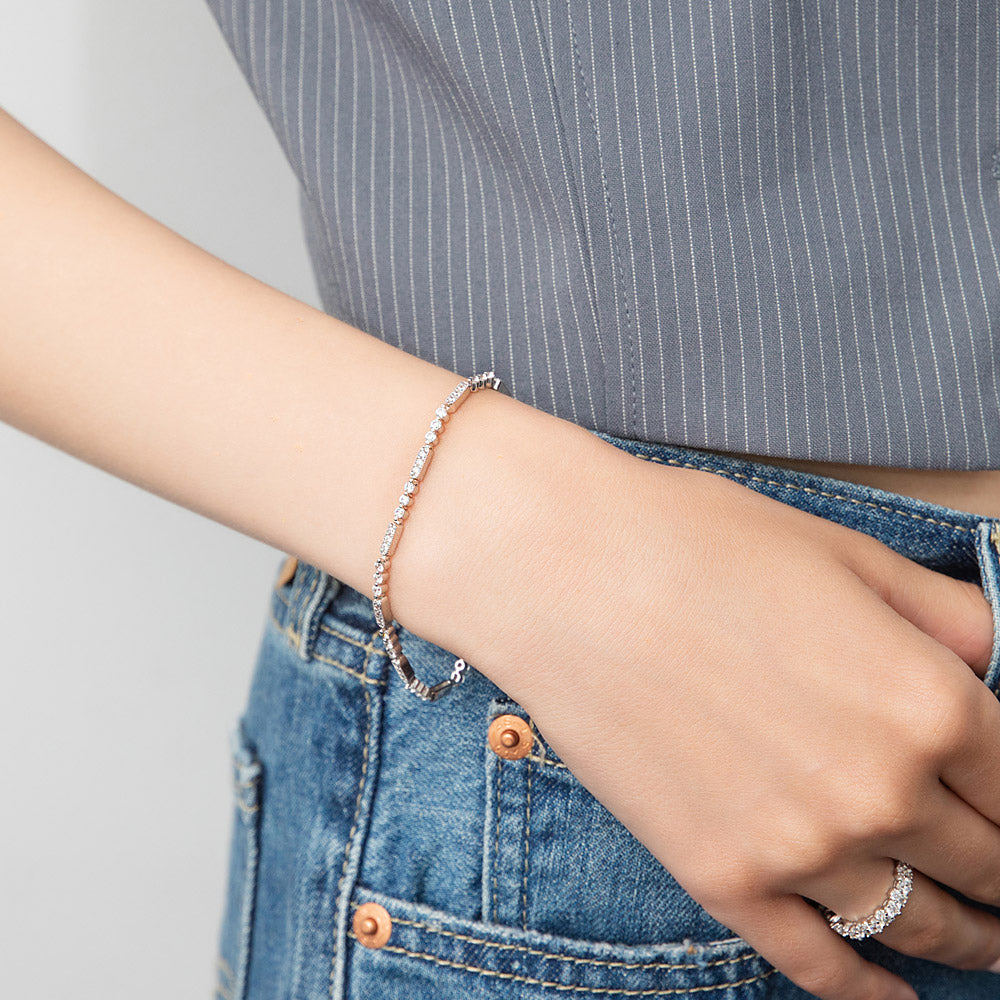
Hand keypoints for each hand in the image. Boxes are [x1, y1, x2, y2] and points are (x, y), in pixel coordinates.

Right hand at [431, 427, 999, 999]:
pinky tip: (895, 994)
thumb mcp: (842, 556)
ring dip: (969, 940)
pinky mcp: (722, 876)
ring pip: (920, 924)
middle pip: (988, 866)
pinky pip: (818, 964)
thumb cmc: (698, 543)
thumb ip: (943, 614)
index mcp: (928, 701)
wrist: (565, 573)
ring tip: (984, 943)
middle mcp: (882, 790)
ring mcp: (800, 845)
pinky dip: (867, 991)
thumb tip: (994, 655)